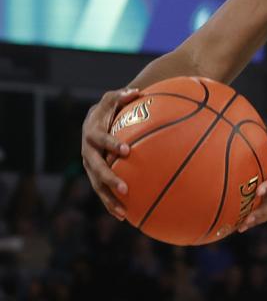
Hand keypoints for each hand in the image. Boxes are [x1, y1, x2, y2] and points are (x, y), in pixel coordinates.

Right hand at [81, 87, 140, 219]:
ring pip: (96, 186)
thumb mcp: (113, 98)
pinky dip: (110, 204)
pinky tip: (125, 217)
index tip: (127, 150)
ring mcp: (90, 167)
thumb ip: (123, 95)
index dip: (112, 144)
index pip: (101, 139)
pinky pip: (102, 192)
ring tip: (123, 212)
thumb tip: (136, 92)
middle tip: (125, 188)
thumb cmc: (110, 107)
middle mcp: (87, 153)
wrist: (95, 119)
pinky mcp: (95, 176)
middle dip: (109, 179)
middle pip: (96, 168)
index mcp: (92, 134)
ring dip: (108, 199)